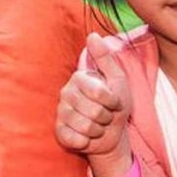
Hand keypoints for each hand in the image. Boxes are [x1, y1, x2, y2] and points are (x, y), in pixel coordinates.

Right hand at [55, 33, 132, 168]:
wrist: (111, 133)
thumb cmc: (115, 106)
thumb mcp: (117, 79)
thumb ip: (105, 58)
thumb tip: (93, 35)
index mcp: (79, 78)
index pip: (99, 93)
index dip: (112, 102)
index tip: (114, 102)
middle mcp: (65, 93)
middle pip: (94, 112)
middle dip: (106, 118)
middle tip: (105, 116)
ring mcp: (61, 113)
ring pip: (86, 127)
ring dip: (98, 130)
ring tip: (98, 126)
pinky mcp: (59, 132)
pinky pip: (75, 139)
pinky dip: (87, 141)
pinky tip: (87, 137)